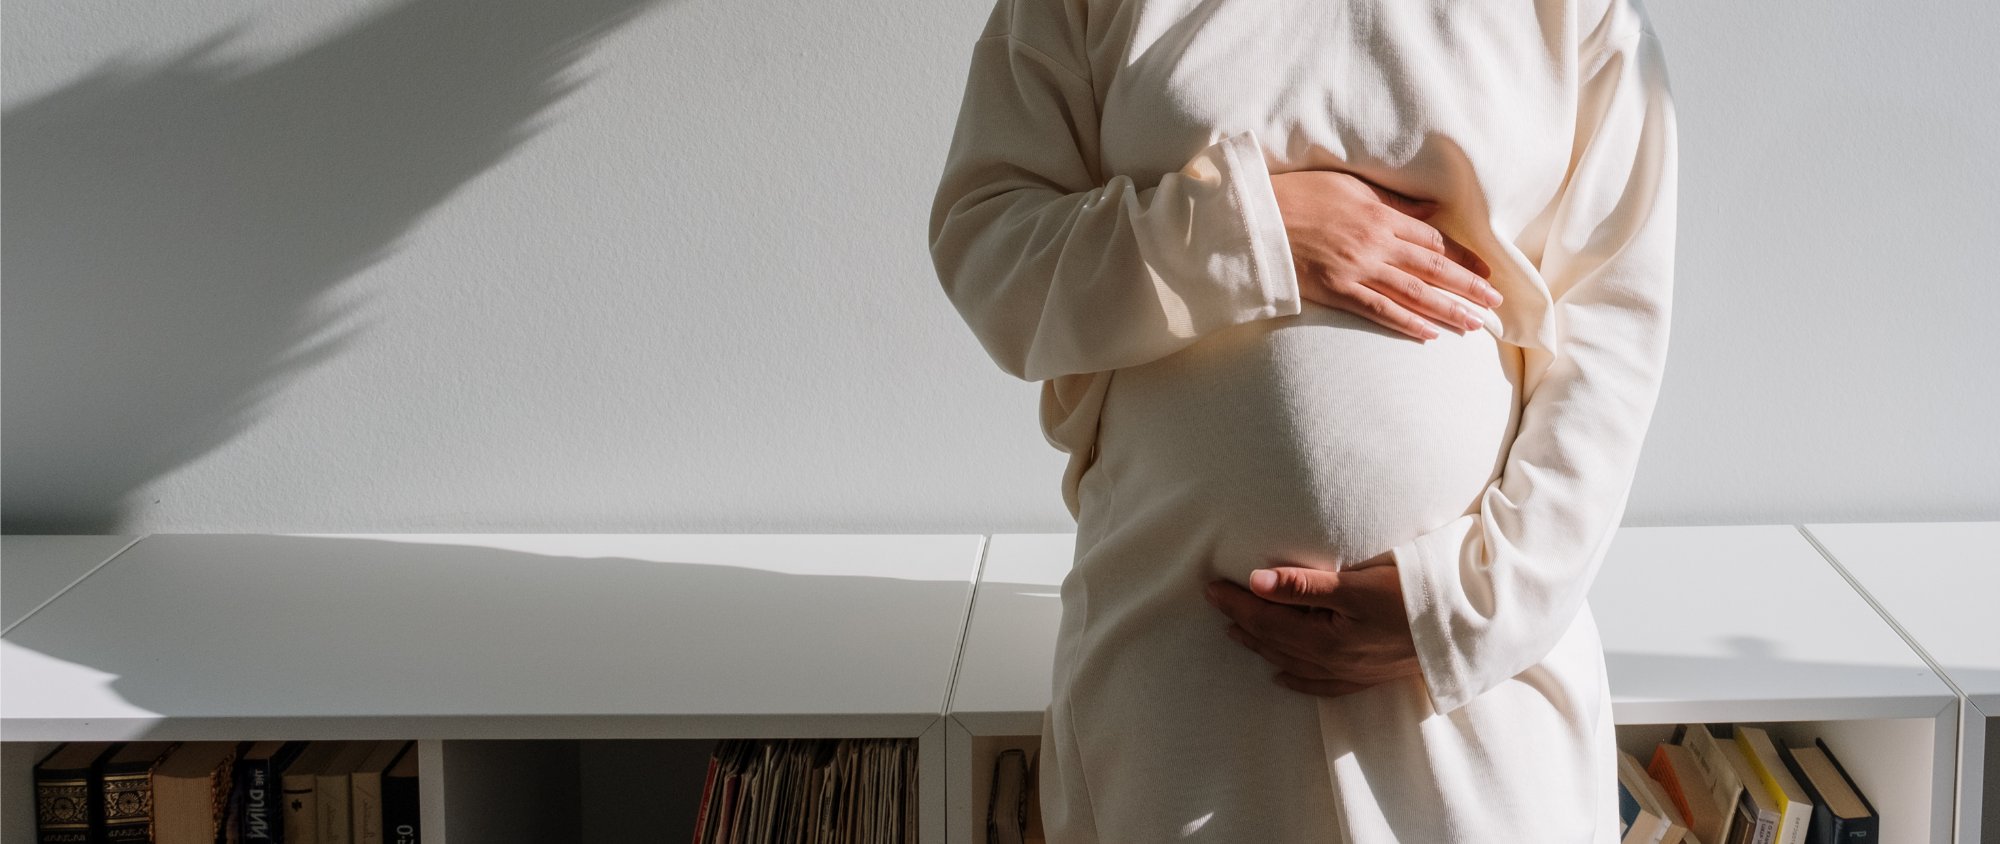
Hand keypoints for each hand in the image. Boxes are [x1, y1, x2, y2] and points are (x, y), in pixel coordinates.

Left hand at [1201, 550, 1421, 697]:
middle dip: (1242, 621)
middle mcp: (1329, 661)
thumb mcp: (1356, 584)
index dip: (1236, 603)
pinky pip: (1319, 684)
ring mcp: (1347, 673)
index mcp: (1322, 638)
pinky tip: (1281, 675)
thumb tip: (1256, 581)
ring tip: (1238, 632)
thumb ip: (1304, 584)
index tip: (1211, 587)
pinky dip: (1295, 678)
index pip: (1265, 619)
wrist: (1462, 631)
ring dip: (1261, 645)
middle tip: (1217, 602)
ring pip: (1290, 661)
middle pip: (1273, 640)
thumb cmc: (1411, 597)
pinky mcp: (1365, 677)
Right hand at [1269, 170, 1502, 340]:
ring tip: (1474, 323)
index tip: (1487, 271)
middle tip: (1495, 302)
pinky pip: (1379, 311)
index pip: (1434, 241)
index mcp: (1381, 215)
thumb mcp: (1351, 185)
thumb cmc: (1301, 194)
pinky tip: (1428, 334)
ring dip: (1447, 310)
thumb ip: (1393, 201)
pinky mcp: (1337, 291)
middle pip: (1433, 270)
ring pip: (1413, 294)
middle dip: (1468, 287)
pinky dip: (1406, 323)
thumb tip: (1432, 208)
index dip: (1464, 258)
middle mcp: (1376, 244)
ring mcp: (1357, 270)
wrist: (1258, 217)